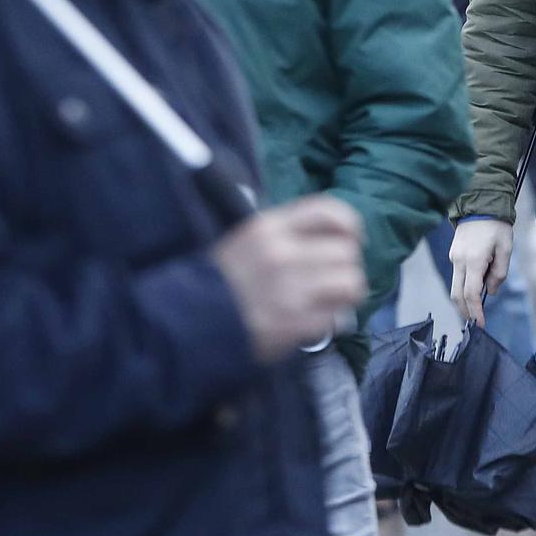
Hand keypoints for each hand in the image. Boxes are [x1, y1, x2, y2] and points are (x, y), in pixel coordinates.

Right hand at [211, 196, 366, 363]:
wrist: (184, 324)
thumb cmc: (218, 282)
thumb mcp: (246, 241)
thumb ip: (286, 235)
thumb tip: (333, 239)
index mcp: (268, 227)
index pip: (328, 211)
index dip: (349, 226)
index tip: (350, 240)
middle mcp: (282, 253)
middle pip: (346, 251)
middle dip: (345, 266)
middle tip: (333, 279)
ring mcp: (289, 289)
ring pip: (351, 282)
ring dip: (345, 294)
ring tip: (330, 301)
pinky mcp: (293, 323)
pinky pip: (336, 317)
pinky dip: (331, 321)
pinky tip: (315, 322)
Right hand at [448, 218, 515, 326]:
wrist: (481, 204)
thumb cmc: (497, 226)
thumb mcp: (506, 249)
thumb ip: (499, 273)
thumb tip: (491, 291)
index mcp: (474, 260)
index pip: (471, 293)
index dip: (475, 311)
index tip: (480, 324)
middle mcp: (459, 261)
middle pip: (457, 294)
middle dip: (465, 311)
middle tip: (475, 322)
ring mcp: (453, 257)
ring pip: (455, 286)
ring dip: (464, 300)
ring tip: (476, 308)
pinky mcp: (453, 254)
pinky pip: (457, 276)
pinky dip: (465, 286)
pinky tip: (477, 286)